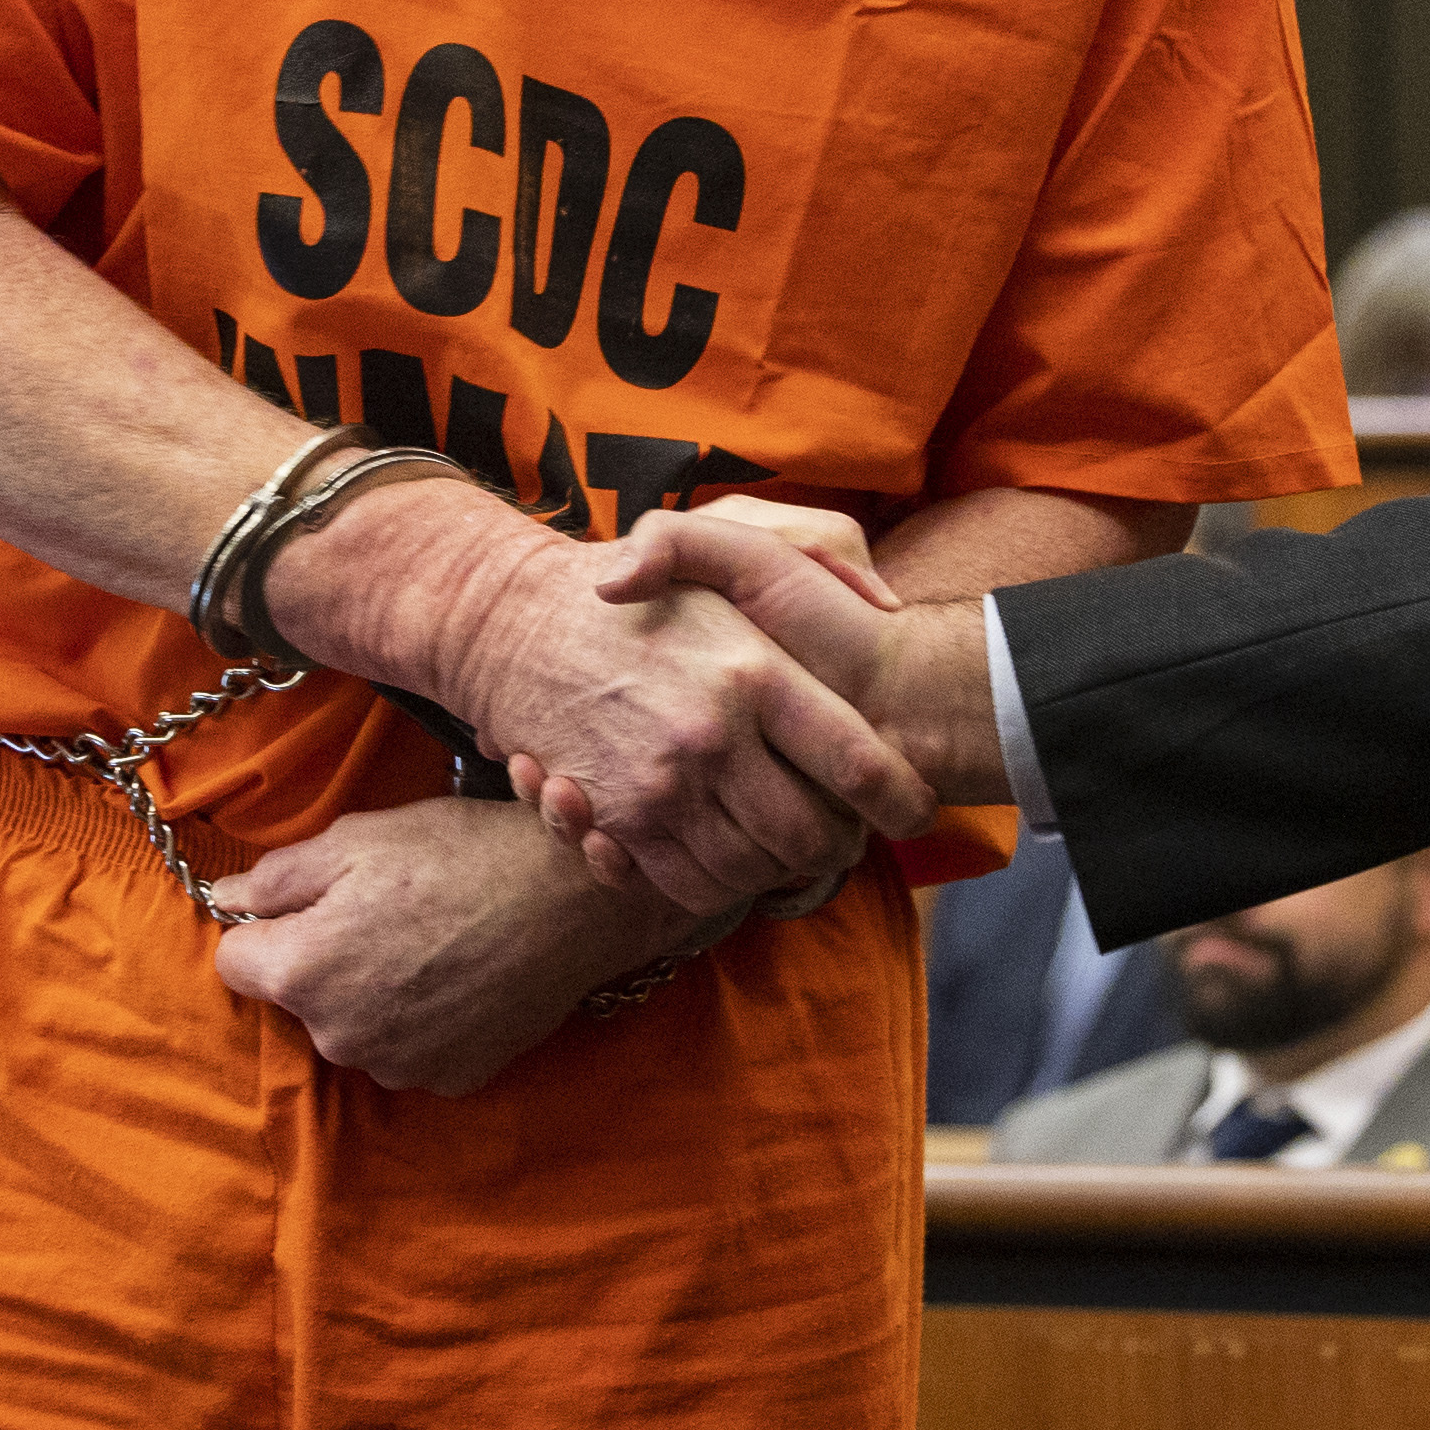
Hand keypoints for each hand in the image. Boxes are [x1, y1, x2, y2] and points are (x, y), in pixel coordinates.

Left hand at [214, 794, 725, 1096]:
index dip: (266, 925)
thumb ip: (275, 877)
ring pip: (356, 1027)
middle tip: (383, 910)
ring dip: (374, 994)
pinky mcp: (452, 1078)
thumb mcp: (355, 839)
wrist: (573, 898)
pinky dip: (424, 1019)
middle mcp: (339, 1037)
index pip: (234, 961)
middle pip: (299, 999)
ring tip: (430, 941)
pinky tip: (460, 975)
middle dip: (323, 960)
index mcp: (301, 973)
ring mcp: (398, 1066)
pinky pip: (411, 1049)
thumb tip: (227, 897)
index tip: (311, 901)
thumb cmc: (460, 855)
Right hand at [521, 503, 919, 896]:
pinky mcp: (617, 822)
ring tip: (789, 842)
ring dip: (782, 868)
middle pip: (813, 837)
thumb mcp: (732, 544)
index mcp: (755, 672)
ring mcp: (661, 787)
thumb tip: (881, 600)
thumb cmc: (645, 588)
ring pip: (755, 870)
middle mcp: (710, 737)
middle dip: (841, 845)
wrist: (514, 621)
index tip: (914, 807)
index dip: (900, 800)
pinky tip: (730, 850)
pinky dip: (721, 883)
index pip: (859, 764)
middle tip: (846, 831)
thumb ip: (819, 548)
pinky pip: (691, 885)